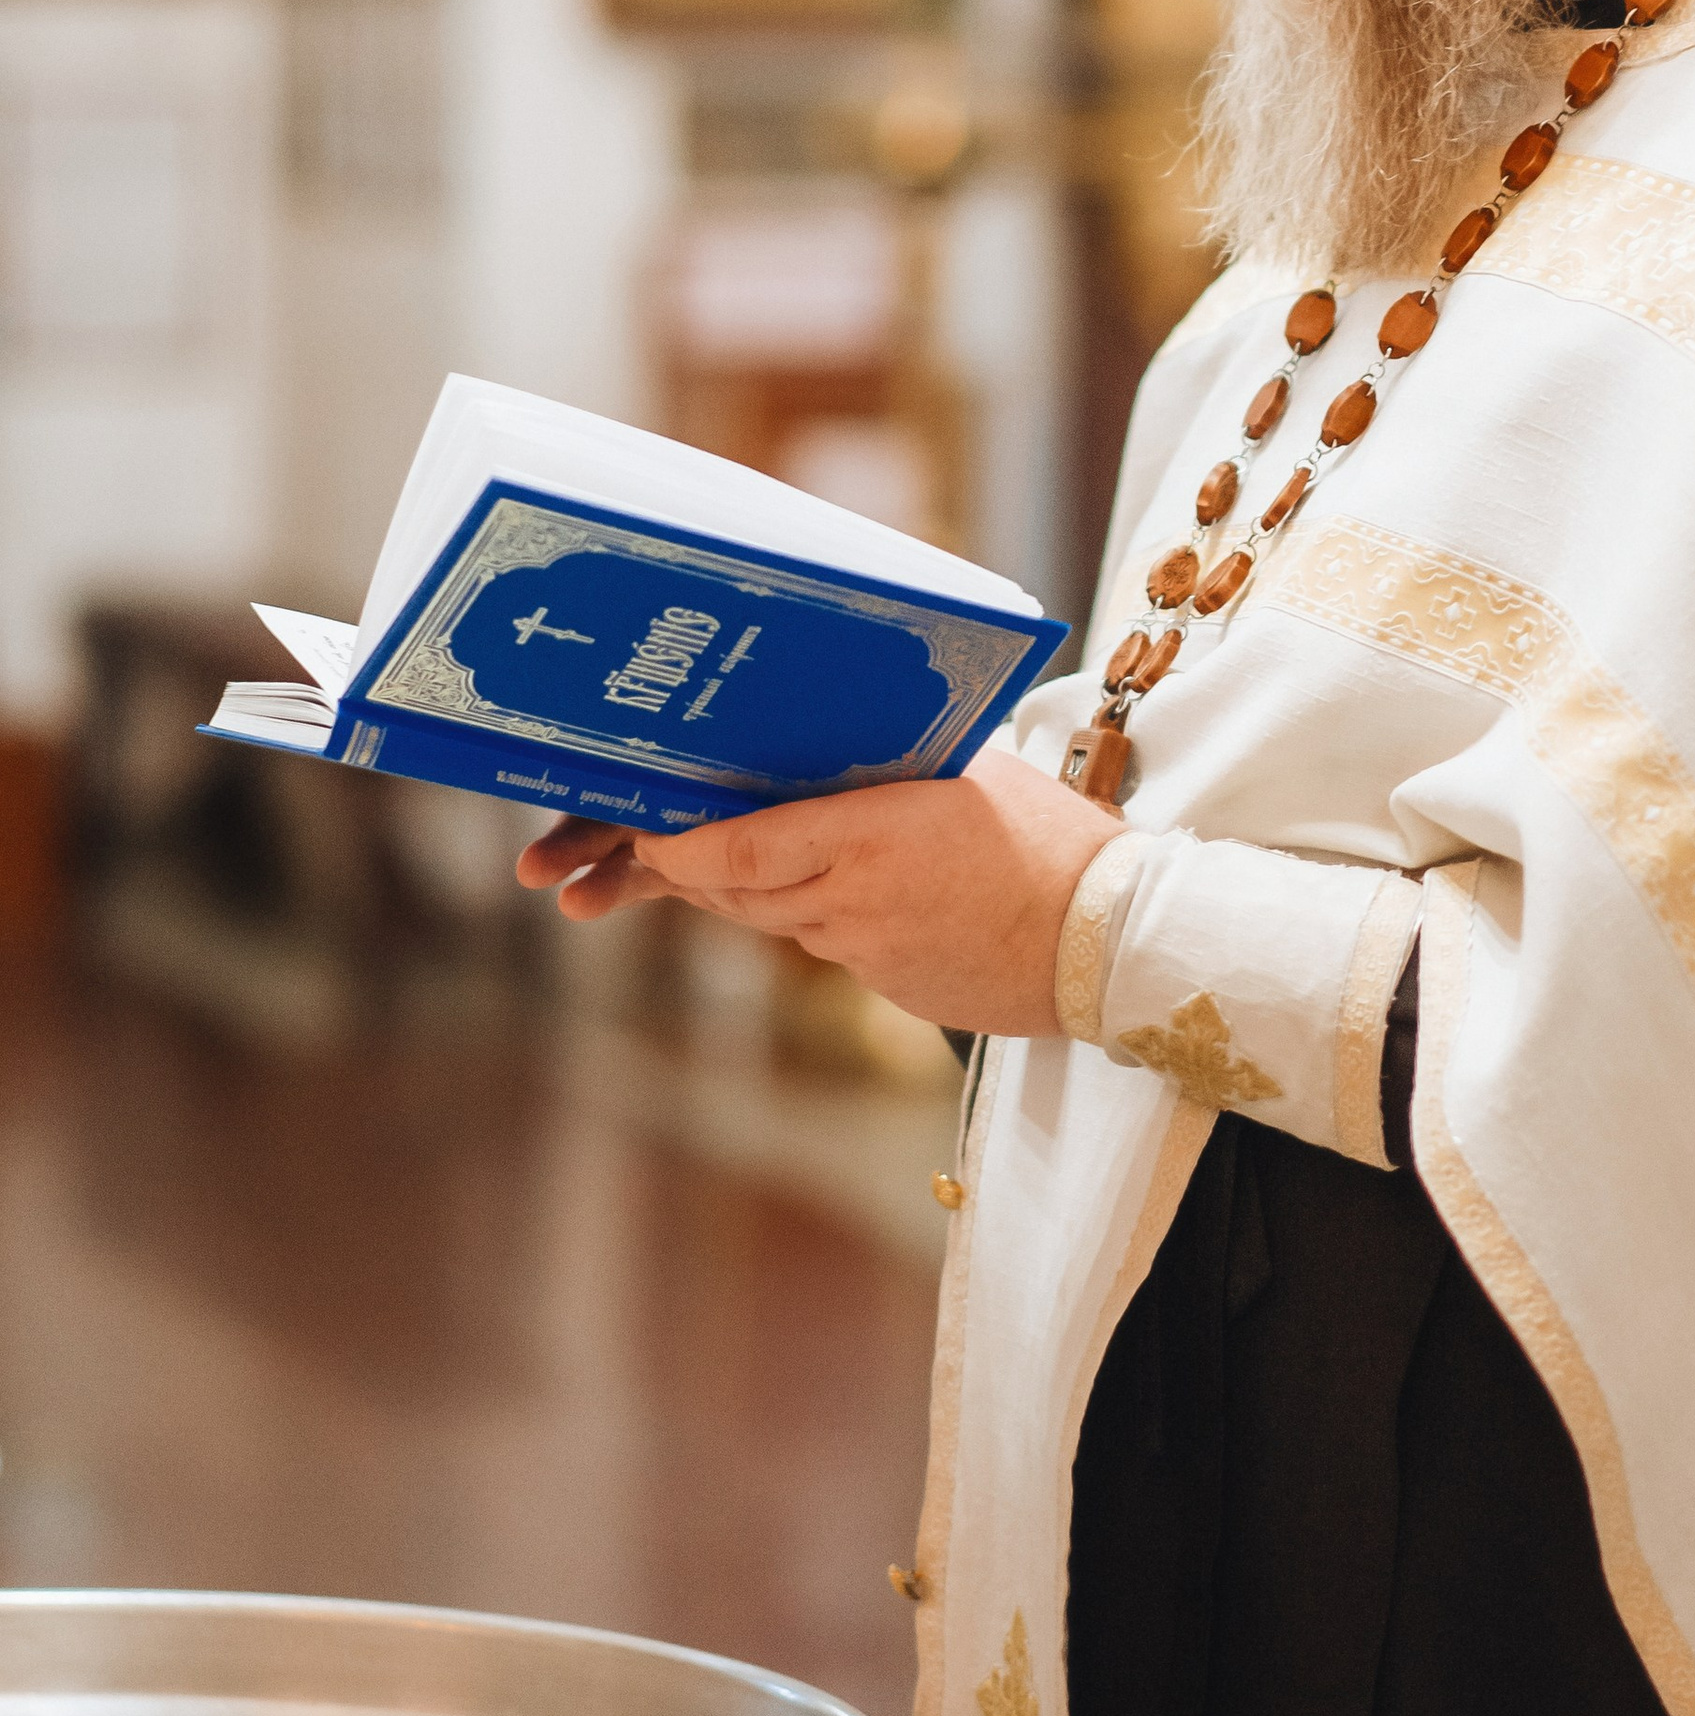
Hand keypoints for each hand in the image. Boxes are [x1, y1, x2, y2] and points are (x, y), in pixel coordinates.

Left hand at [512, 744, 1123, 1038]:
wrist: (1112, 940)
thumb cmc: (1047, 836)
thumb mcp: (962, 771)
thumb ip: (876, 763)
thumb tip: (796, 734)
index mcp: (875, 831)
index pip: (743, 847)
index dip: (671, 842)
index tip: (622, 826)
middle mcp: (856, 896)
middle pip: (729, 885)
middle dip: (647, 869)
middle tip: (561, 865)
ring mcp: (866, 949)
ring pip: (760, 914)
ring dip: (695, 890)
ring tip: (595, 883)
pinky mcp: (884, 982)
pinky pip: (812, 938)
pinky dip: (776, 909)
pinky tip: (733, 887)